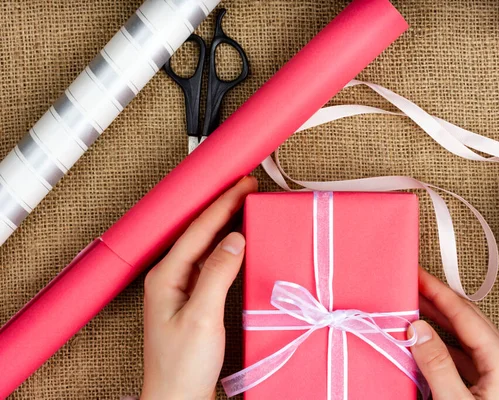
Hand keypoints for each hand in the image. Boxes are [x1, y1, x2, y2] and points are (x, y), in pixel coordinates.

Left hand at [140, 177, 257, 399]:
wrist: (176, 398)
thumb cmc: (182, 366)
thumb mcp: (202, 317)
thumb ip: (217, 274)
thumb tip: (234, 239)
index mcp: (166, 276)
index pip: (198, 230)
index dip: (223, 204)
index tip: (244, 185)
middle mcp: (169, 277)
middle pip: (198, 232)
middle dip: (223, 207)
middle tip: (246, 187)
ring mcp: (178, 288)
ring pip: (203, 245)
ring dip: (224, 224)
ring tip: (244, 205)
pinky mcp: (190, 298)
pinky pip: (208, 262)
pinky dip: (224, 247)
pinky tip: (235, 242)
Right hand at [411, 268, 498, 399]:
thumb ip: (437, 365)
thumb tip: (418, 330)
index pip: (464, 314)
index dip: (437, 291)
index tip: (418, 275)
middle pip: (467, 318)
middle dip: (438, 299)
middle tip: (413, 284)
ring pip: (465, 334)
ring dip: (439, 319)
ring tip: (416, 305)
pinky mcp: (492, 384)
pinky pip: (465, 353)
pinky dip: (444, 341)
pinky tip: (427, 339)